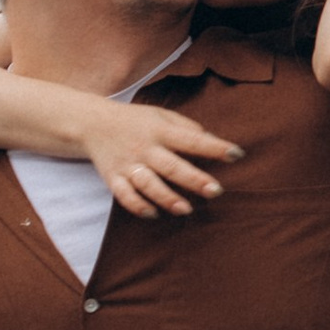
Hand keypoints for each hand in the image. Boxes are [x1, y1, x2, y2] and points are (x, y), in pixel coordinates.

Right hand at [79, 99, 242, 217]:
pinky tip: (153, 213)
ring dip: (167, 198)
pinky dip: (138, 206)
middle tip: (216, 191)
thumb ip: (187, 128)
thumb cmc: (136, 121)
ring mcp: (128, 165)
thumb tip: (212, 141)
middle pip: (171, 166)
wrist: (93, 123)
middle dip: (194, 179)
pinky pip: (124, 196)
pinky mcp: (113, 178)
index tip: (236, 154)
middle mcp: (144, 148)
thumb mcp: (162, 115)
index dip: (215, 147)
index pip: (191, 139)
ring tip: (186, 209)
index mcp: (160, 130)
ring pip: (148, 184)